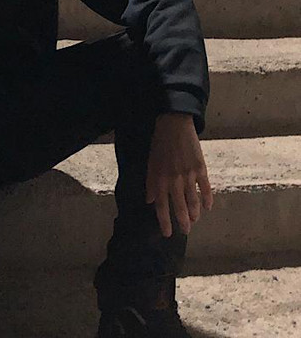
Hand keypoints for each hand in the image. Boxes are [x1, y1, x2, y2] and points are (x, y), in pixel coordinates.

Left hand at [146, 113, 212, 236]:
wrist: (174, 125)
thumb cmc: (160, 143)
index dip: (165, 221)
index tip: (167, 234)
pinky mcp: (200, 168)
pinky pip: (205, 187)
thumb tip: (150, 201)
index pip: (162, 205)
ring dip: (194, 212)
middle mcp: (174, 179)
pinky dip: (207, 198)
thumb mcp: (150, 162)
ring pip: (193, 200)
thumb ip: (151, 183)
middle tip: (185, 231)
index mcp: (159, 178)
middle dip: (182, 221)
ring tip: (195, 221)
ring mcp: (188, 174)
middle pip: (179, 206)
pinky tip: (208, 207)